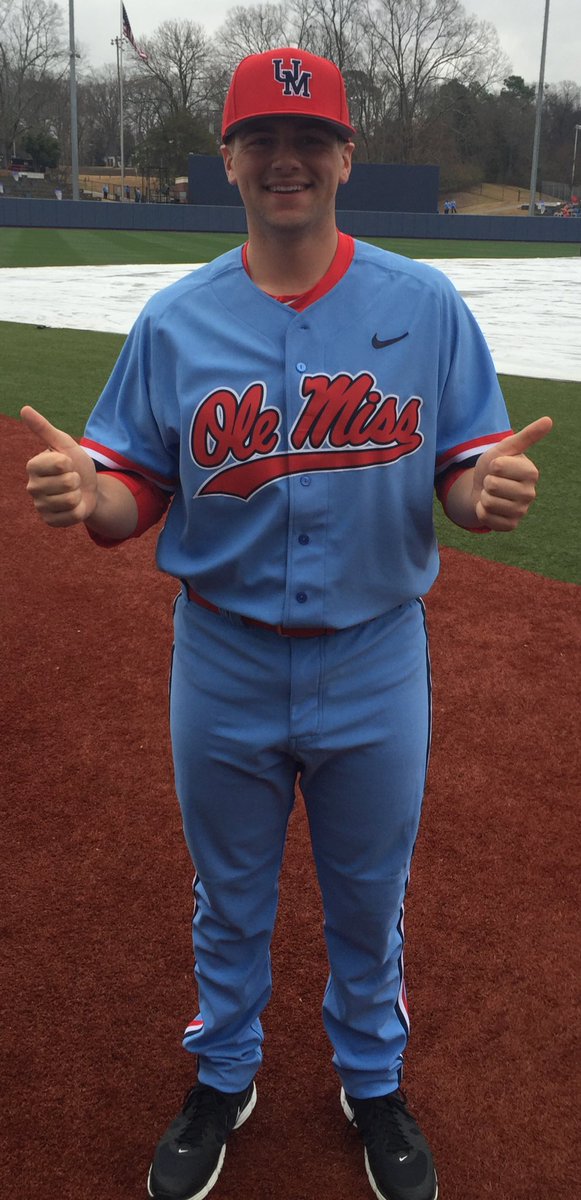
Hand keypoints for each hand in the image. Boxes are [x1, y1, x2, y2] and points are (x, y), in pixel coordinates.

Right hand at [22, 405, 97, 526]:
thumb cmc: (75, 464)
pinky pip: (71, 516)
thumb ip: (44, 428)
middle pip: (67, 482)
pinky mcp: (49, 521)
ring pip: (70, 500)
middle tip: (72, 480)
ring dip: (78, 495)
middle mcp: (32, 487)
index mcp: (33, 466)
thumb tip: (24, 409)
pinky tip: (73, 506)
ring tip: (72, 492)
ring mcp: (40, 506)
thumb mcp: (64, 444)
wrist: (88, 489)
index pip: (60, 464)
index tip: (67, 464)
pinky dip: (78, 511)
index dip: (71, 463)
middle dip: (76, 480)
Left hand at [471, 416, 552, 530]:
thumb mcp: (505, 448)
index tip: (498, 467)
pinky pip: (487, 518)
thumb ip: (526, 436)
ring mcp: (521, 512)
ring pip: (488, 503)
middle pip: (492, 486)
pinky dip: (481, 512)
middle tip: (493, 482)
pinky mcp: (510, 525)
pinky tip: (489, 508)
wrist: (483, 489)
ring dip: (483, 497)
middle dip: (486, 482)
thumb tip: (549, 420)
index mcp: (531, 473)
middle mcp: (530, 494)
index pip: (498, 467)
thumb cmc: (495, 466)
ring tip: (491, 494)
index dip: (492, 465)